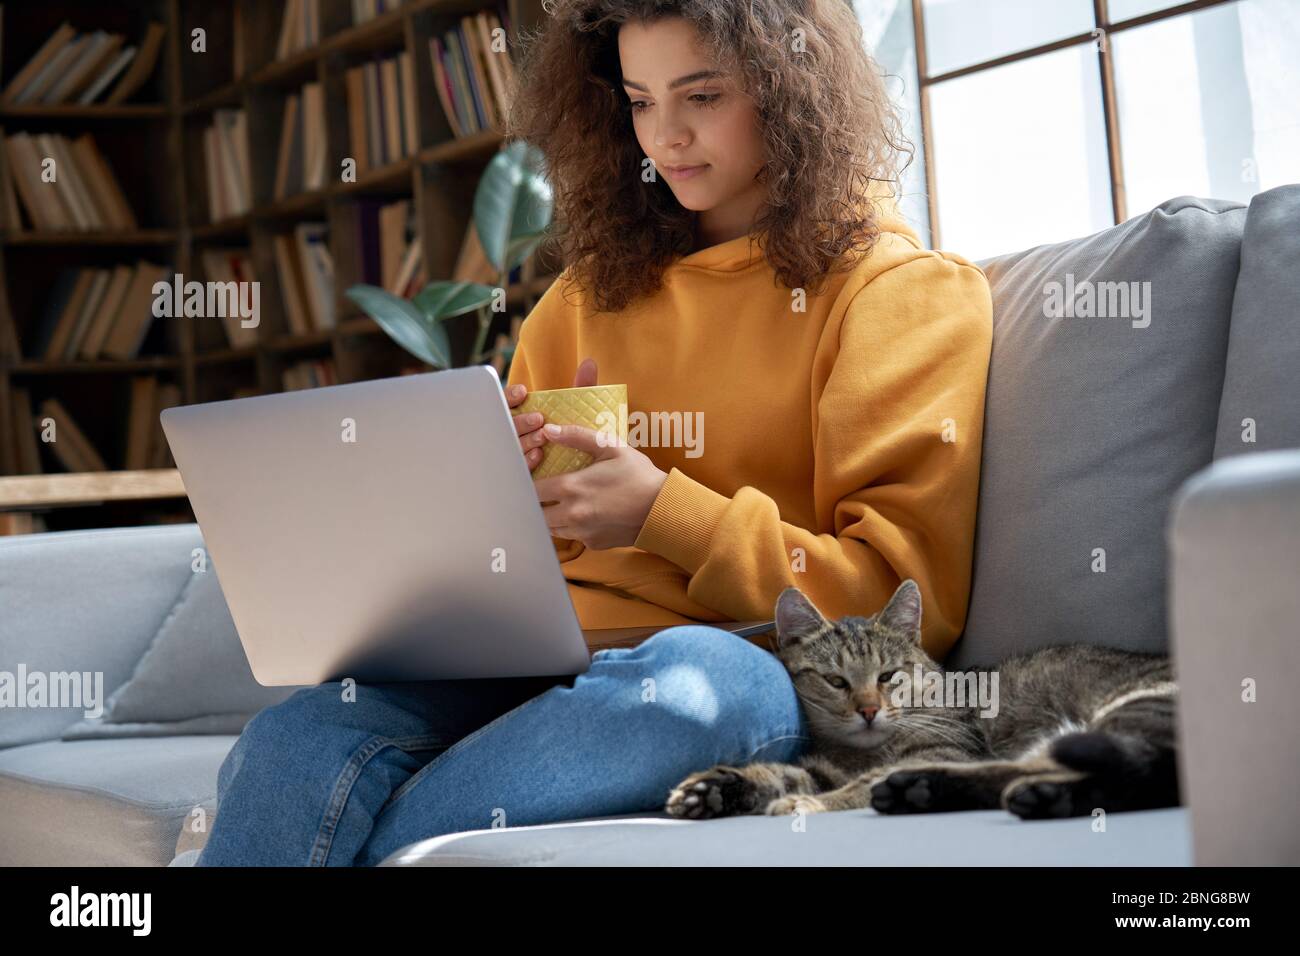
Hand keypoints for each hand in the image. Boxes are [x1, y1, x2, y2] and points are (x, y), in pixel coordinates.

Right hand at [508, 357, 598, 471]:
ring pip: (511, 447)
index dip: (509, 396)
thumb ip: (582, 387)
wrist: (584, 471)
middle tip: (538, 419)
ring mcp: (515, 455)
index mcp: (521, 415)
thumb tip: (589, 363)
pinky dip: (525, 461)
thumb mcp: (578, 411)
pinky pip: (516, 469)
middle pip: (506, 426)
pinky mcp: (520, 475)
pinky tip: (538, 456)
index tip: (523, 391)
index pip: (504, 402)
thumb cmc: (578, 436)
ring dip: (524, 440)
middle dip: (520, 420)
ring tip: (542, 437)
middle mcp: (514, 434)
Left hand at [532, 424, 668, 549]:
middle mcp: (572, 514)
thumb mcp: (611, 447)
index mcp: (572, 488)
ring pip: (551, 528)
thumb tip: (548, 430)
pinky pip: (572, 537)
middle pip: (536, 513)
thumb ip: (577, 436)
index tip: (535, 477)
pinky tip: (585, 515)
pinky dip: (572, 527)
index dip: (529, 483)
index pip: (532, 490)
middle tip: (547, 492)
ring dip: (552, 516)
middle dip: (537, 503)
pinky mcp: (592, 544)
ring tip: (563, 503)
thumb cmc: (639, 475)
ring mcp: (582, 532)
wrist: (663, 509)